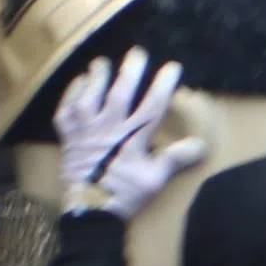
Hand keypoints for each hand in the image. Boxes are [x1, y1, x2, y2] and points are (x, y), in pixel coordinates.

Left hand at [60, 53, 195, 213]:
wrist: (89, 213)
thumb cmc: (124, 197)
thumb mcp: (154, 181)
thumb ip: (174, 159)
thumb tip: (200, 145)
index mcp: (133, 138)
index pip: (153, 104)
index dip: (164, 83)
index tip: (173, 67)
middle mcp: (109, 128)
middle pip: (121, 91)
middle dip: (131, 70)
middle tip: (138, 52)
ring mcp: (85, 131)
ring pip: (90, 96)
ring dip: (96, 77)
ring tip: (102, 62)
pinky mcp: (68, 138)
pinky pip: (65, 110)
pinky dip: (70, 95)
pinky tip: (77, 84)